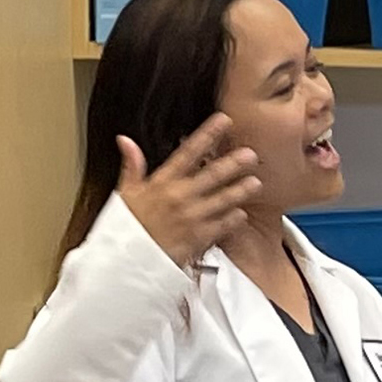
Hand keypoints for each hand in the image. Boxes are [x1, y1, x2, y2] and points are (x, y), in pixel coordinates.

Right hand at [116, 114, 257, 267]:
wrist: (128, 260)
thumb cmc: (127, 227)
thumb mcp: (124, 192)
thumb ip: (131, 165)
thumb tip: (125, 141)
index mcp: (162, 182)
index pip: (188, 152)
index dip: (207, 135)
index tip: (223, 121)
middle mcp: (179, 197)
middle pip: (212, 175)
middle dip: (233, 163)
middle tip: (250, 154)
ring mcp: (191, 217)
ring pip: (222, 199)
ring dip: (240, 190)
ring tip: (256, 182)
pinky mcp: (198, 237)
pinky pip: (222, 226)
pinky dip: (233, 219)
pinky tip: (243, 213)